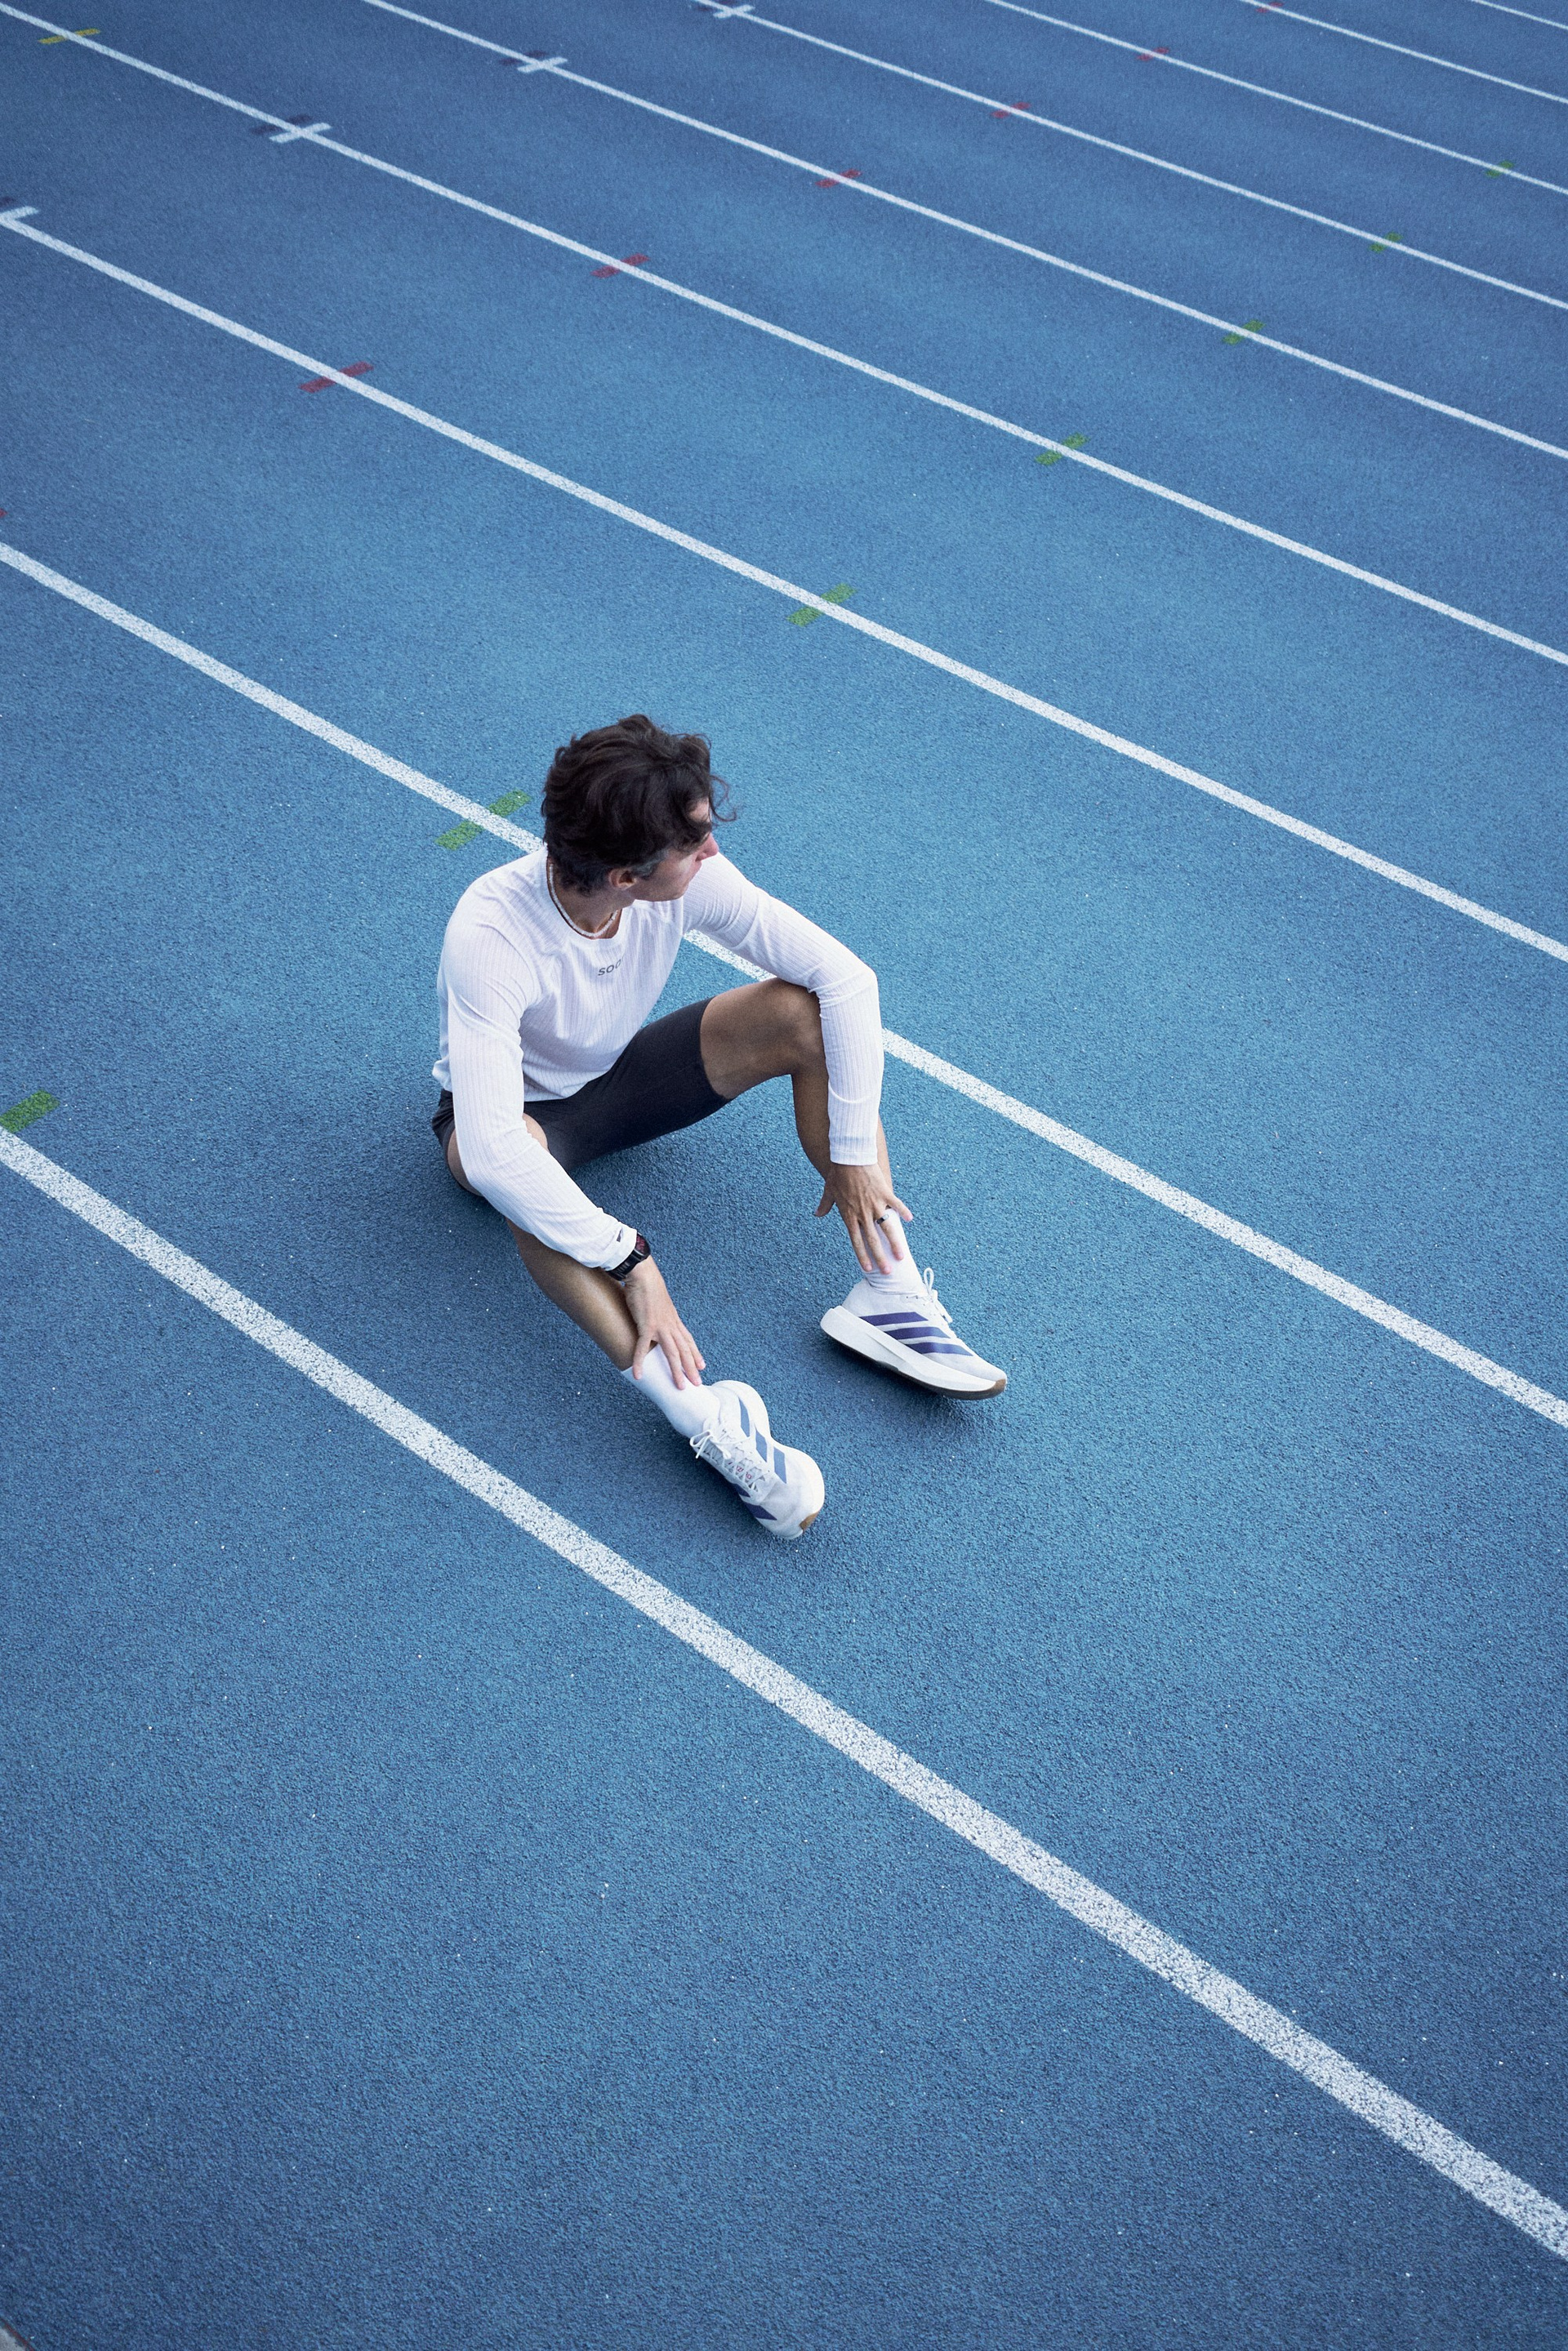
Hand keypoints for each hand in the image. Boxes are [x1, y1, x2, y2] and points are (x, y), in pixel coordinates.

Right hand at [622, 1257, 706, 1386]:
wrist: (643, 1275)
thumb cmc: (648, 1286)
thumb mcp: (659, 1302)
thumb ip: (660, 1313)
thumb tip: (655, 1316)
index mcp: (674, 1319)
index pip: (688, 1340)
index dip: (696, 1353)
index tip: (702, 1365)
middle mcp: (671, 1324)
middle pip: (685, 1350)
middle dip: (691, 1368)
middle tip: (698, 1383)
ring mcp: (660, 1326)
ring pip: (672, 1353)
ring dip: (676, 1371)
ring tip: (680, 1386)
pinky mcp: (647, 1325)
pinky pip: (643, 1348)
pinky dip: (641, 1362)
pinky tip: (639, 1375)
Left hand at [814, 1163, 912, 1274]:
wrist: (850, 1157)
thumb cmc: (838, 1174)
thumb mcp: (829, 1191)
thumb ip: (825, 1205)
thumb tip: (817, 1214)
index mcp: (849, 1216)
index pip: (856, 1241)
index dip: (862, 1256)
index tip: (868, 1269)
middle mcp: (863, 1214)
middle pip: (873, 1241)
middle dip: (880, 1258)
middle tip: (888, 1272)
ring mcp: (875, 1204)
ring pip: (887, 1228)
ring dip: (895, 1243)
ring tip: (901, 1256)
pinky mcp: (885, 1193)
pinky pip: (896, 1205)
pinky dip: (903, 1211)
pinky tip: (910, 1219)